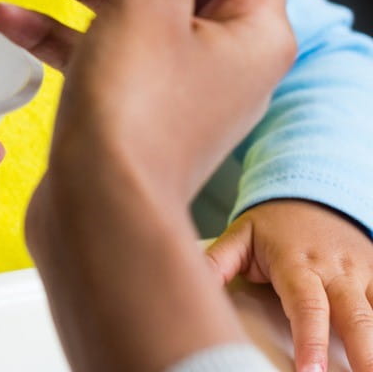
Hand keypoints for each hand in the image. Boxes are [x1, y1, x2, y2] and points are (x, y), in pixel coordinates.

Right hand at [0, 0, 295, 199]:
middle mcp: (220, 57)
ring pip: (126, 11)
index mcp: (252, 30)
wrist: (98, 212)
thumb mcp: (152, 0)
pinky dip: (57, 32)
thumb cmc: (134, 107)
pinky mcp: (127, 107)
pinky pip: (97, 54)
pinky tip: (8, 17)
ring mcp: (171, 85)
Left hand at [208, 199, 372, 371]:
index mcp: (298, 263)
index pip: (306, 305)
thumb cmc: (272, 224)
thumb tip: (193, 284)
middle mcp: (336, 271)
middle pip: (356, 318)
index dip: (309, 340)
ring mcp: (363, 274)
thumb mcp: (241, 235)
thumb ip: (217, 261)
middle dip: (364, 354)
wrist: (313, 194)